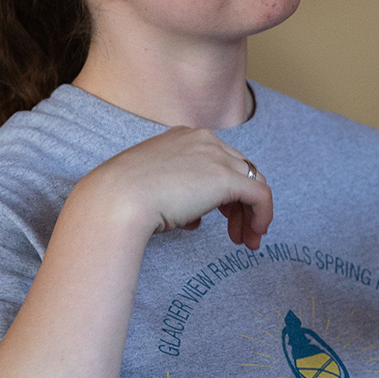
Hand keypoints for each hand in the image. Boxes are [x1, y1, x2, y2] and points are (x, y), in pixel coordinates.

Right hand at [75, 126, 272, 251]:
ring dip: (251, 214)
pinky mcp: (226, 178)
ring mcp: (216, 156)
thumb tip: (195, 219)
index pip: (218, 160)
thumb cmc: (123, 199)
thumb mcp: (153, 189)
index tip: (219, 218)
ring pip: (252, 182)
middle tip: (236, 233)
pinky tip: (254, 236)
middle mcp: (203, 139)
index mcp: (183, 137)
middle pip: (239, 170)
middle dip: (240, 204)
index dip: (224, 191)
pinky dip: (263, 215)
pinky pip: (260, 195)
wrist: (116, 200)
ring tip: (244, 241)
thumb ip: (179, 196)